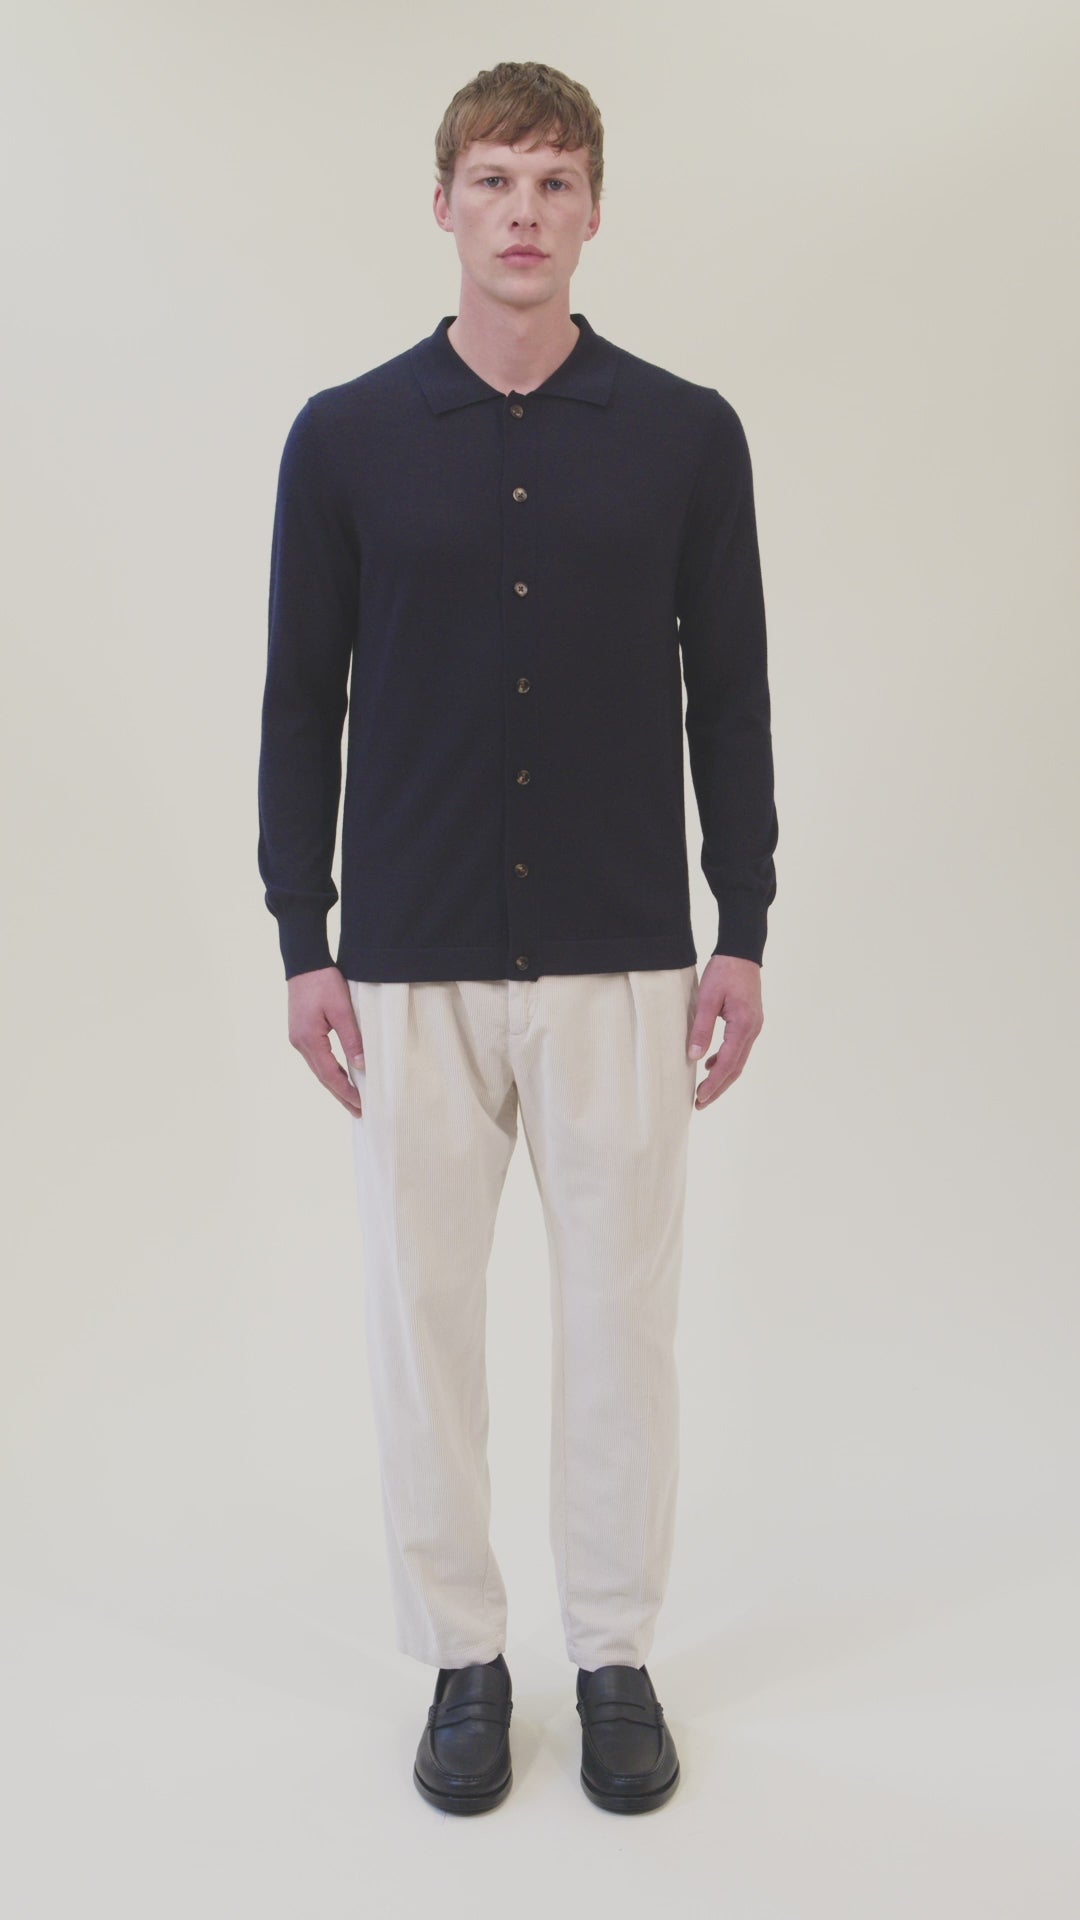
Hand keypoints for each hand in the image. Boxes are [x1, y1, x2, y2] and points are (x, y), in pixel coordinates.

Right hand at [287, 966, 364, 1115]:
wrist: (304, 963)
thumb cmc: (323, 982)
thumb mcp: (342, 1010)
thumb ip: (352, 1039)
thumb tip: (361, 1066)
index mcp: (309, 1039)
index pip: (330, 1074)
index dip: (346, 1091)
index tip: (361, 1105)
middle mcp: (299, 1043)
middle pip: (322, 1076)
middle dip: (341, 1095)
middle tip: (358, 1112)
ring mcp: (298, 1038)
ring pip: (319, 1069)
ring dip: (335, 1084)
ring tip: (351, 1099)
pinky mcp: (301, 1032)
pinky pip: (317, 1058)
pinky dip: (329, 1071)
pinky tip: (339, 1076)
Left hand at [687, 954, 763, 1109]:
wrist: (742, 952)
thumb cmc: (724, 972)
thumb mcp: (708, 998)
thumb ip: (702, 1028)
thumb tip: (694, 1056)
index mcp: (743, 1025)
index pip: (728, 1063)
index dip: (714, 1083)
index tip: (700, 1098)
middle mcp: (753, 1030)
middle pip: (736, 1068)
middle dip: (718, 1088)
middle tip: (700, 1104)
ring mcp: (754, 1027)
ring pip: (739, 1060)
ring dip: (722, 1077)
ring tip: (704, 1091)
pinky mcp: (750, 1023)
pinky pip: (739, 1049)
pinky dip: (726, 1061)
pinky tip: (711, 1065)